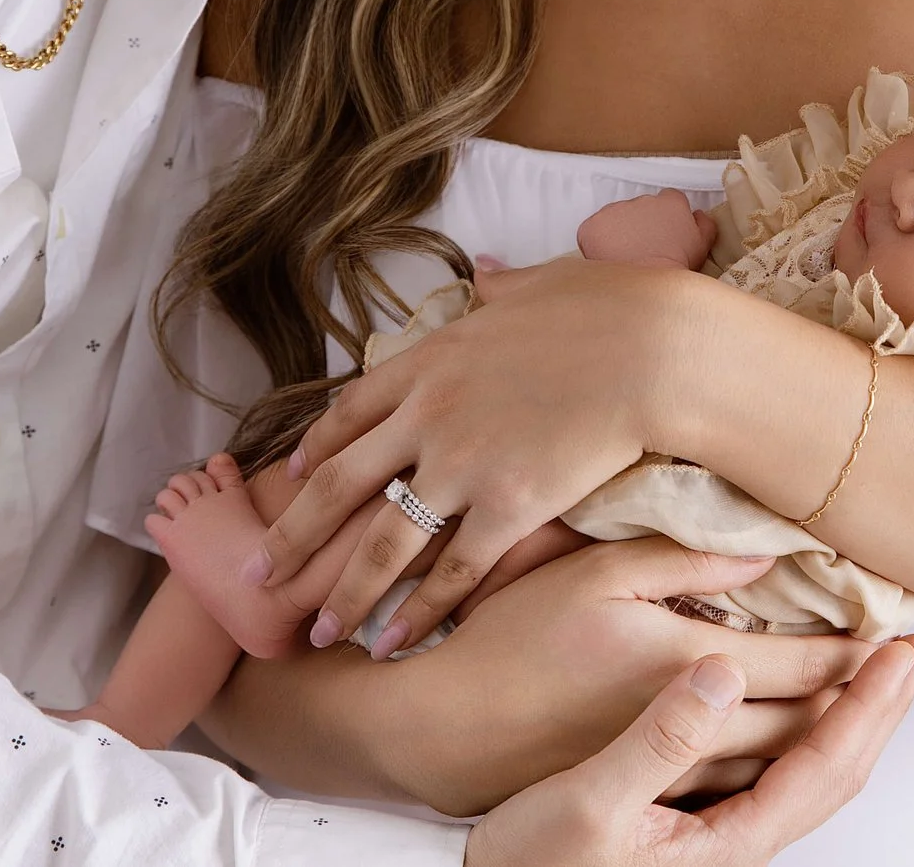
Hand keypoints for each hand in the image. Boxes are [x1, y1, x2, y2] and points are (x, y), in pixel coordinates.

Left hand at [252, 256, 714, 652]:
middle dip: (294, 536)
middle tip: (259, 574)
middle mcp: (428, 416)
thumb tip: (489, 270)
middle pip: (340, 486)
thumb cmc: (612, 308)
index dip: (315, 449)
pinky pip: (452, 571)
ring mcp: (463, 466)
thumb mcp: (541, 282)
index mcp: (431, 359)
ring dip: (344, 593)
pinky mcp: (508, 508)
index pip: (351, 412)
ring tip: (317, 632)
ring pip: (382, 542)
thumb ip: (503, 286)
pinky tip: (391, 643)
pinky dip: (417, 612)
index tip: (290, 479)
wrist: (654, 351)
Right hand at [468, 636, 913, 866]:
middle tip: (913, 645)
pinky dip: (811, 726)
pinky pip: (780, 768)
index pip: (826, 762)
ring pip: (813, 770)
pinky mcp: (699, 821)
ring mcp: (722, 833)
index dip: (870, 705)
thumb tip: (725, 670)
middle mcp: (737, 839)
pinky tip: (804, 701)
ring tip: (875, 664)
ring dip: (854, 714)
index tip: (901, 650)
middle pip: (837, 770)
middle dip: (881, 706)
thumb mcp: (590, 799)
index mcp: (728, 836)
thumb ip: (662, 737)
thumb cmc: (531, 858)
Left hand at [580, 191, 719, 270]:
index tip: (663, 235)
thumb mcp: (702, 245)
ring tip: (624, 257)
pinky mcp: (592, 226)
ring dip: (619, 233)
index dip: (666, 218)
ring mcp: (614, 211)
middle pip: (640, 208)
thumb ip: (704, 223)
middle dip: (640, 225)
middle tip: (644, 249)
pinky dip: (597, 242)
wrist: (646, 286)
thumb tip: (697, 214)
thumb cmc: (677, 268)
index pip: (669, 200)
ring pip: (616, 218)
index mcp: (670, 202)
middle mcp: (642, 200)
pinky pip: (593, 231)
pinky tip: (607, 259)